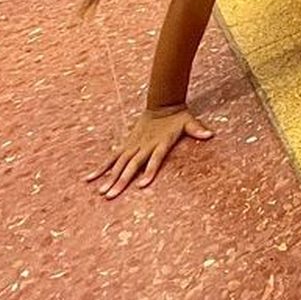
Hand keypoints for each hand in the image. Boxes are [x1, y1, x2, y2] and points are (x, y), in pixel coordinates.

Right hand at [85, 106, 213, 198]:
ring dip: (110, 177)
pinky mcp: (126, 145)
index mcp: (160, 143)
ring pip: (120, 163)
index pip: (155, 159)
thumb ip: (198, 130)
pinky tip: (89, 179)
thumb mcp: (189, 122)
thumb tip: (210, 134)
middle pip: (132, 165)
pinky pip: (111, 158)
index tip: (142, 185)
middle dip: (122, 180)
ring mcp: (133, 146)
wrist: (162, 104)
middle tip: (112, 195)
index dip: (149, 171)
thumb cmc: (178, 117)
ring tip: (102, 192)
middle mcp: (144, 146)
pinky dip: (101, 168)